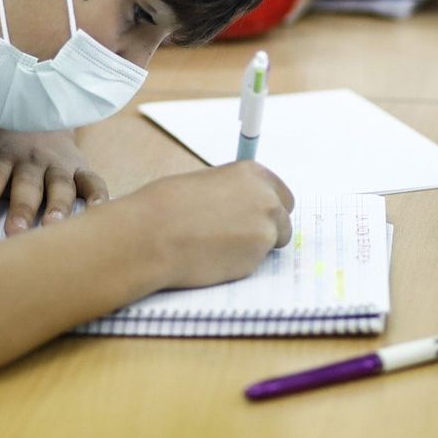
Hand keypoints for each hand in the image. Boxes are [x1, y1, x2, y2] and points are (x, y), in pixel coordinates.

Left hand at [0, 123, 107, 235]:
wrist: (35, 106)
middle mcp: (29, 161)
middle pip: (25, 186)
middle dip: (21, 209)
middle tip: (15, 233)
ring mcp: (57, 165)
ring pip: (60, 186)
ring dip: (59, 206)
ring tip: (55, 227)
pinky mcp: (80, 168)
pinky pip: (93, 181)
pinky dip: (98, 197)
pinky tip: (99, 213)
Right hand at [133, 162, 294, 288]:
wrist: (153, 235)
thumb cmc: (166, 206)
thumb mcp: (205, 183)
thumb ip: (233, 192)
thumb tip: (239, 207)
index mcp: (253, 174)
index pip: (282, 195)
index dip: (268, 208)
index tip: (256, 216)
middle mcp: (267, 200)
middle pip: (284, 220)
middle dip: (269, 229)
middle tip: (240, 236)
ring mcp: (265, 231)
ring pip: (271, 244)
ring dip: (253, 248)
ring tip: (218, 246)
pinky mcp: (255, 261)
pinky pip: (253, 263)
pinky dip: (238, 263)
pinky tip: (212, 258)